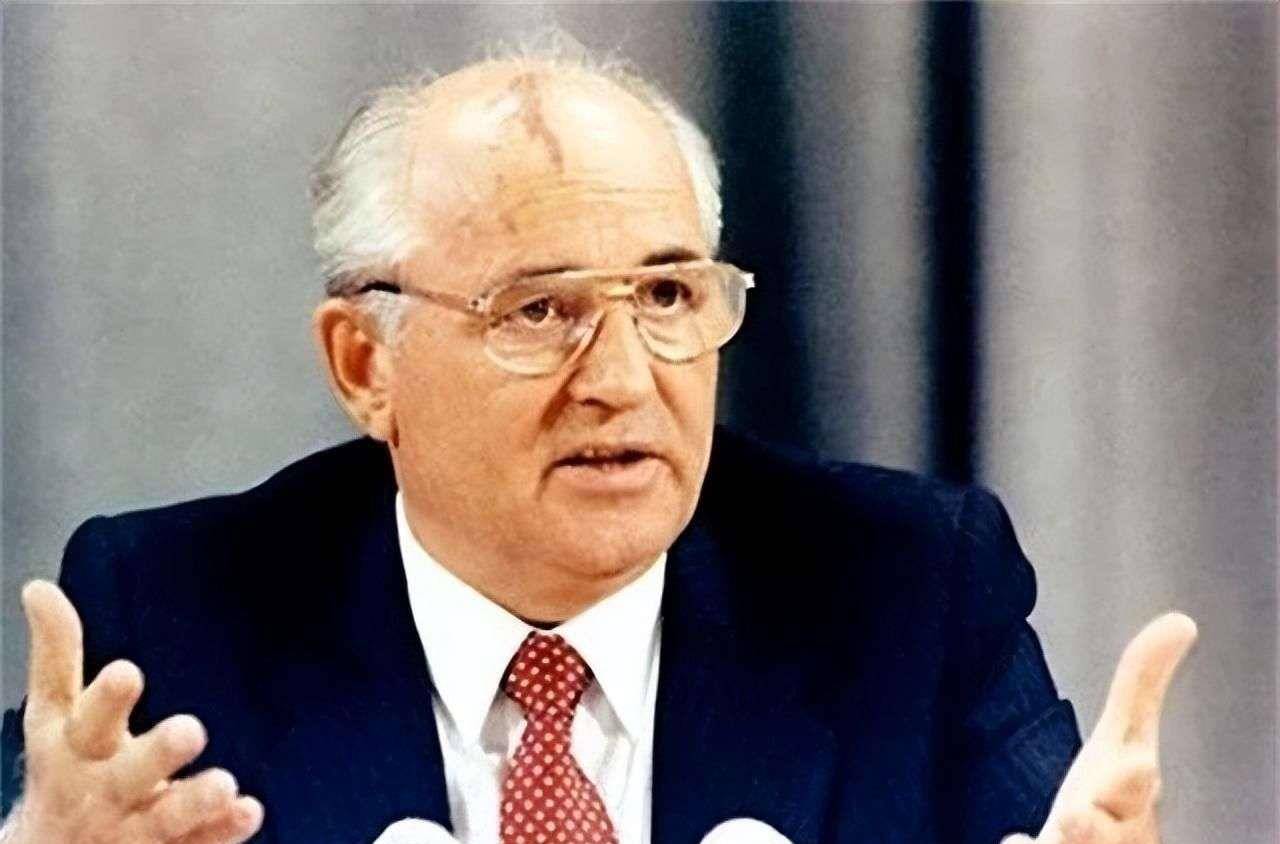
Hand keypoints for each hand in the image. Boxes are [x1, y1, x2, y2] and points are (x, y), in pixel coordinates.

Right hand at [7, 580, 262, 843]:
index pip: (86, 721)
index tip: (129, 672)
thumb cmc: (64, 769)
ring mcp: (131, 830)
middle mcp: (100, 792)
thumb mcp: (53, 716)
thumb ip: (55, 654)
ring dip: (192, 801)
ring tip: (225, 784)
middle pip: (127, 775)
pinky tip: (249, 812)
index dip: (106, 700)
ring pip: (163, 821)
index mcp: (73, 750)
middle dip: (155, 754)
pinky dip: (220, 832)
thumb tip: (38, 587)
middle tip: (191, 729)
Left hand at [1003, 612, 1196, 843]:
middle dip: (1096, 828)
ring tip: (1043, 835)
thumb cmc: (1112, 803)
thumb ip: (1141, 685)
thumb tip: (1181, 621)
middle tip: (1077, 814)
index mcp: (1129, 799)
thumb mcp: (1122, 741)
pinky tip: (1015, 842)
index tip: (1133, 766)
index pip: (1134, 790)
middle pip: (1108, 837)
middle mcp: (1111, 835)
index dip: (1131, 782)